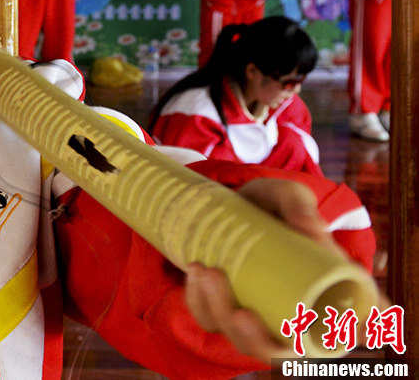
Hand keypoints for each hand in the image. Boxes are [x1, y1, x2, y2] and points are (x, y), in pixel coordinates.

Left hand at [183, 178, 337, 360]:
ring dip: (222, 313)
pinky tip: (197, 270)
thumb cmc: (270, 203)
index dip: (346, 333)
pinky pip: (208, 319)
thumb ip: (298, 205)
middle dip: (259, 341)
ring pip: (242, 339)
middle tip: (242, 314)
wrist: (231, 201)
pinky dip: (199, 301)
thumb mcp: (284, 195)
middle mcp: (292, 312)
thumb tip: (313, 230)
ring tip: (209, 272)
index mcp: (324, 291)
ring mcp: (257, 314)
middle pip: (283, 351)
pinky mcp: (223, 308)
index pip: (349, 327)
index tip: (322, 326)